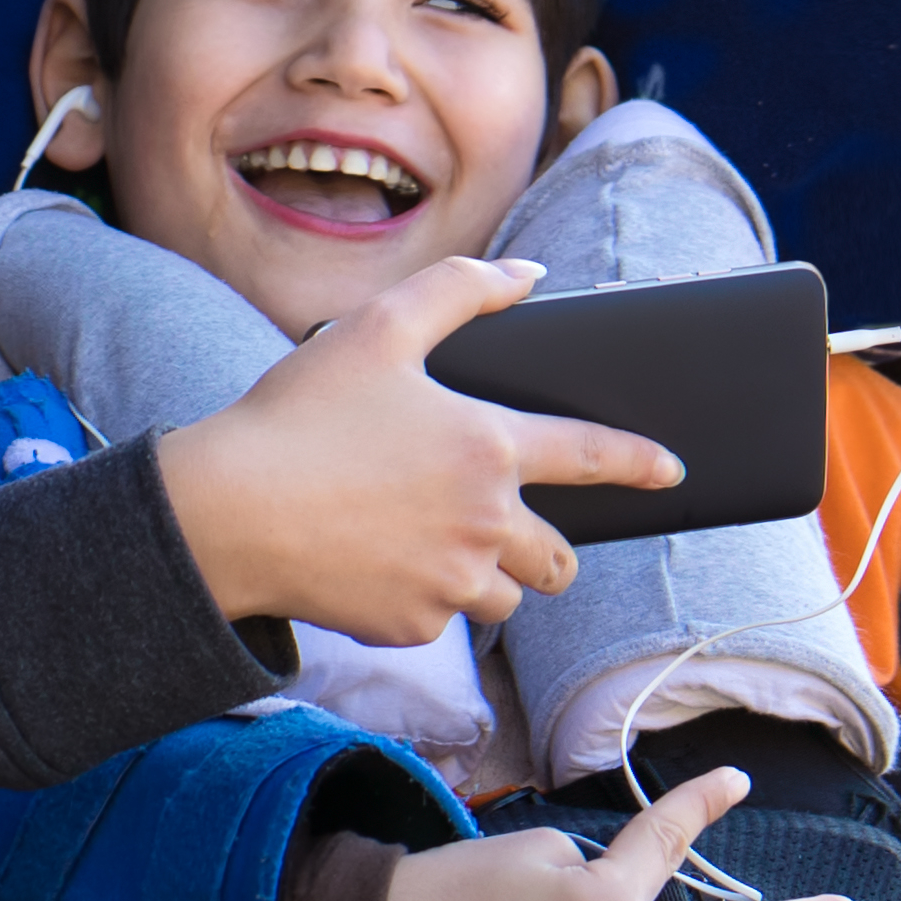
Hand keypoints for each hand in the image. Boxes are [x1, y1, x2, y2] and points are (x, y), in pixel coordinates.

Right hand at [158, 255, 681, 648]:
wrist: (228, 513)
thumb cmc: (300, 413)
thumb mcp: (379, 328)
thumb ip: (462, 288)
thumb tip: (528, 274)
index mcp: (488, 447)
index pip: (594, 455)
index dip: (640, 461)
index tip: (672, 472)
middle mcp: (485, 523)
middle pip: (559, 557)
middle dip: (554, 548)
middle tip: (515, 531)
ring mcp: (451, 583)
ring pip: (505, 596)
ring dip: (489, 576)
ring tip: (429, 544)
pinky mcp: (412, 626)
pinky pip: (444, 619)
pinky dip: (425, 597)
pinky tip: (377, 563)